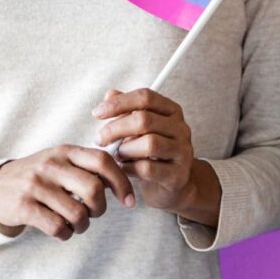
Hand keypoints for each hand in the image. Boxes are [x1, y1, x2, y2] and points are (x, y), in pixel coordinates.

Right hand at [0, 145, 134, 239]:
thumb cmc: (40, 177)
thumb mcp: (61, 162)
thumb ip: (88, 167)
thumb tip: (123, 183)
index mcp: (66, 152)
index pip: (104, 161)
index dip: (122, 183)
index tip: (129, 201)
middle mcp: (51, 165)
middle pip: (94, 189)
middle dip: (101, 208)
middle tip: (94, 214)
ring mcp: (35, 185)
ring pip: (77, 213)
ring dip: (83, 225)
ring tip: (77, 224)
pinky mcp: (23, 206)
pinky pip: (57, 226)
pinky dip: (66, 234)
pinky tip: (63, 231)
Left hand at [95, 88, 200, 212]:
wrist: (172, 184)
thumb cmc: (151, 154)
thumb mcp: (138, 130)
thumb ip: (125, 111)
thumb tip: (110, 94)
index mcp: (171, 111)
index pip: (145, 97)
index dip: (119, 103)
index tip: (97, 113)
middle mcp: (180, 128)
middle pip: (144, 120)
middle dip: (116, 129)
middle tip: (100, 139)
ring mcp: (182, 151)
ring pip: (149, 144)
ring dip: (124, 150)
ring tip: (116, 155)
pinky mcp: (177, 174)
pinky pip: (148, 169)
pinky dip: (129, 168)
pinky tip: (124, 168)